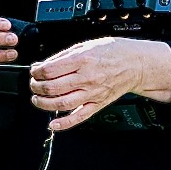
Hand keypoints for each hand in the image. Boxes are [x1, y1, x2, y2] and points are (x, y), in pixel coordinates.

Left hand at [29, 38, 170, 131]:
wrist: (136, 64)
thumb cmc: (113, 52)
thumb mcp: (86, 45)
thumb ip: (64, 56)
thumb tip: (43, 65)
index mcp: (83, 60)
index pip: (50, 70)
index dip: (37, 72)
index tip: (35, 71)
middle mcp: (87, 78)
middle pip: (52, 88)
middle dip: (37, 87)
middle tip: (34, 84)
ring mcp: (92, 93)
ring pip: (61, 103)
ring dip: (43, 103)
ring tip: (37, 99)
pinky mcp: (98, 104)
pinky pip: (79, 117)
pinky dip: (64, 123)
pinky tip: (53, 124)